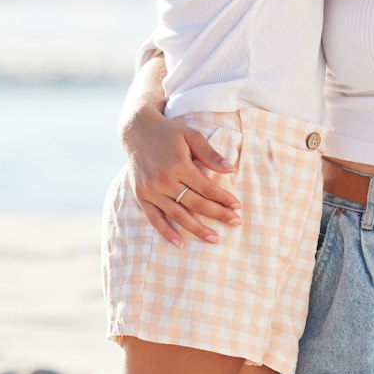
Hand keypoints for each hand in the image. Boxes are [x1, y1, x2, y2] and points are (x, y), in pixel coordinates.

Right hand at [121, 107, 239, 246]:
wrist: (136, 130)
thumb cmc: (169, 132)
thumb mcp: (192, 135)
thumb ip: (210, 154)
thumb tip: (231, 170)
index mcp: (178, 165)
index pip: (207, 188)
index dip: (224, 198)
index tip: (237, 206)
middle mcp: (164, 181)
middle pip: (196, 204)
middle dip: (218, 214)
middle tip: (236, 222)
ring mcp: (151, 191)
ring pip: (178, 215)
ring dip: (197, 229)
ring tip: (214, 238)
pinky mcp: (141, 196)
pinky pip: (155, 219)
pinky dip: (167, 232)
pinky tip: (180, 243)